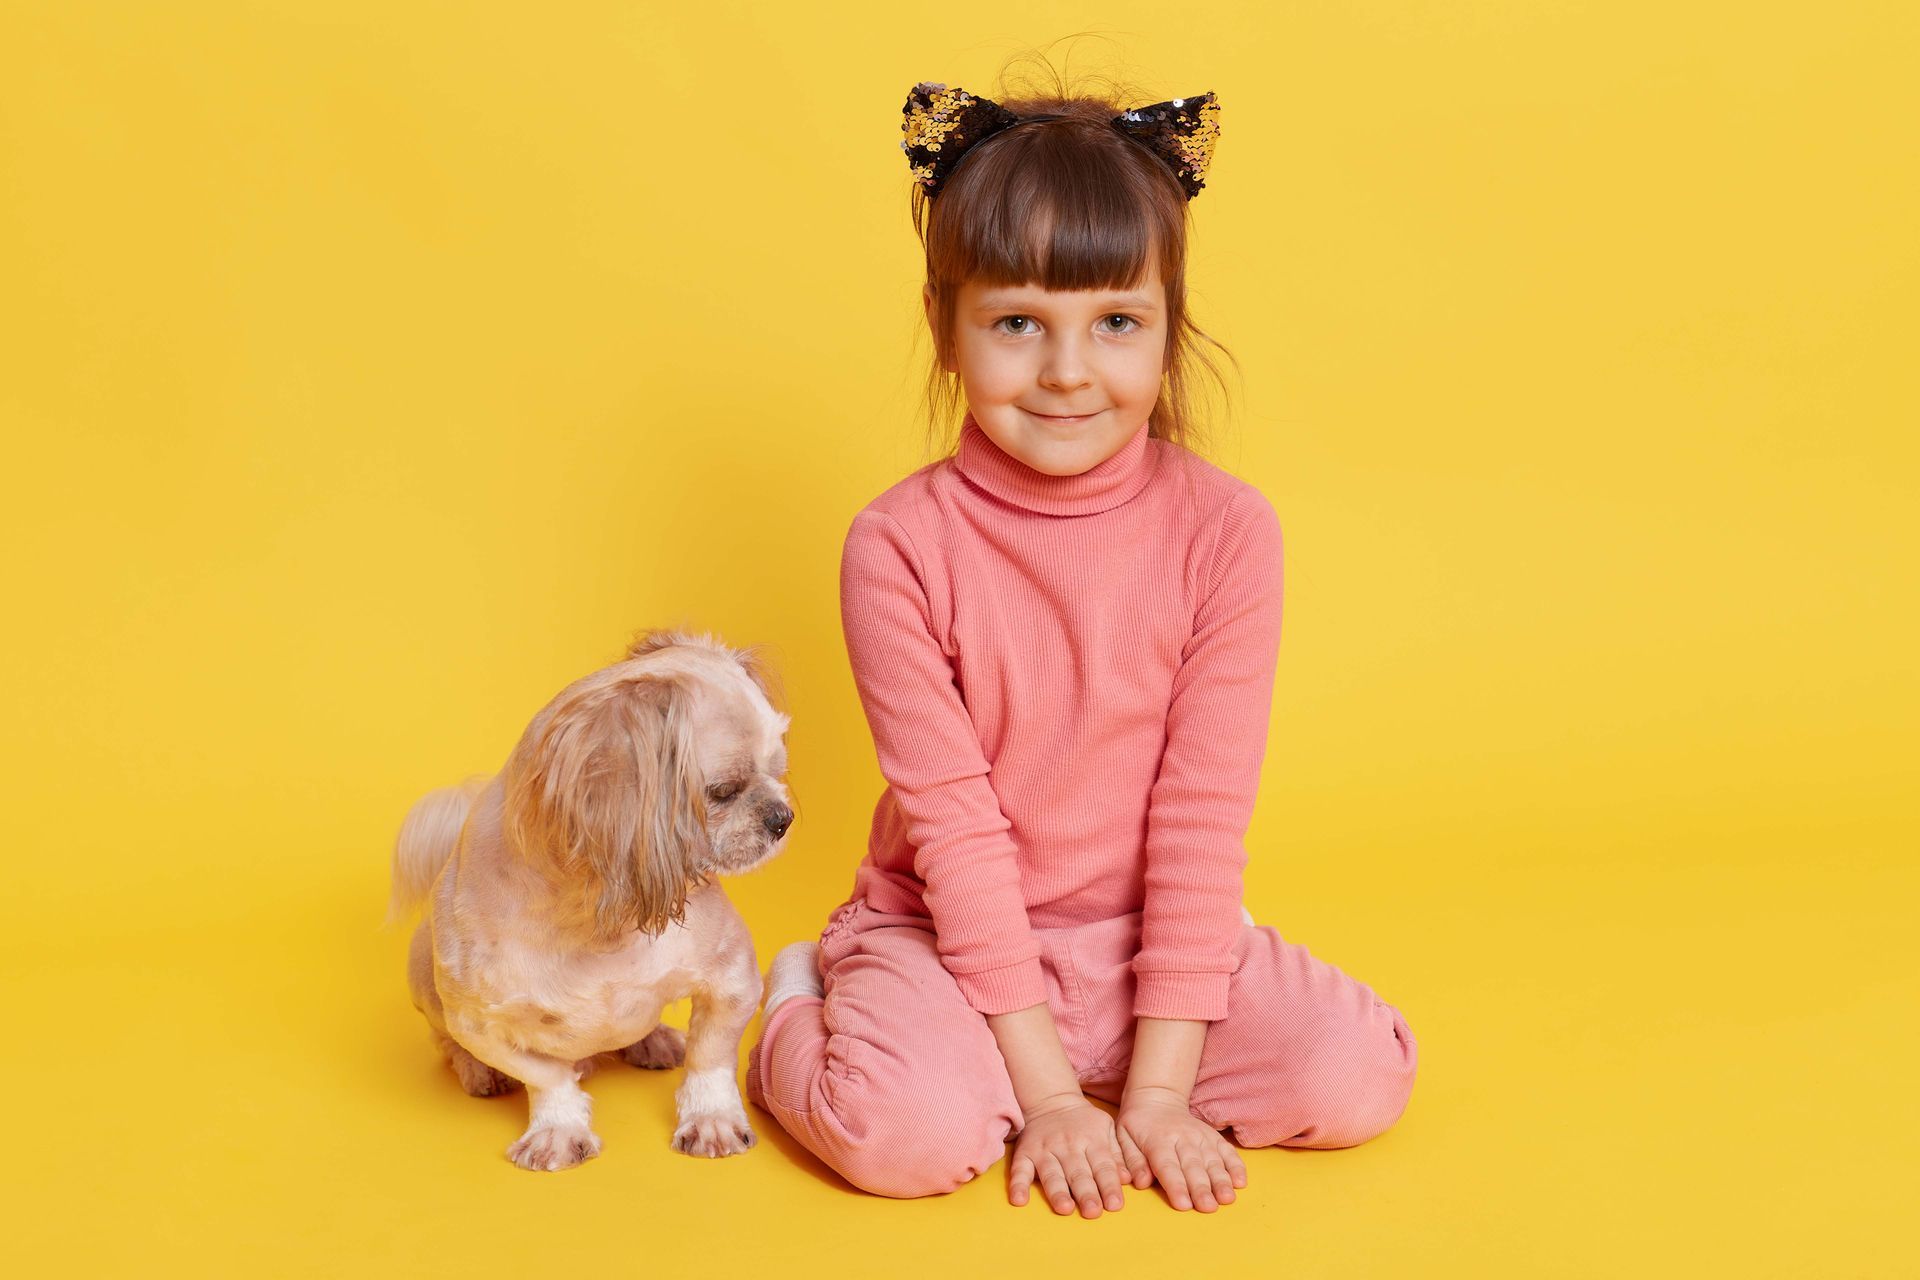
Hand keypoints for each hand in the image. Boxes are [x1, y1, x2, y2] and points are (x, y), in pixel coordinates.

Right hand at [1007, 1093, 1128, 1217]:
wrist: (1052, 1101)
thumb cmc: (1085, 1123)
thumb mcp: (1107, 1129)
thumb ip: (1118, 1154)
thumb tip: (1127, 1179)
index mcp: (1092, 1139)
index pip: (1103, 1165)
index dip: (1109, 1186)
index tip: (1114, 1205)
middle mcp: (1068, 1145)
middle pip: (1078, 1172)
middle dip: (1086, 1193)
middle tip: (1093, 1212)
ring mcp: (1045, 1149)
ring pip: (1052, 1173)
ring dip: (1058, 1192)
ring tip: (1065, 1208)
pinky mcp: (1025, 1153)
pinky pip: (1020, 1170)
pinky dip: (1018, 1185)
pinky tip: (1019, 1200)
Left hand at [1115, 1086, 1246, 1211]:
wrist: (1157, 1099)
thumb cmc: (1137, 1126)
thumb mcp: (1123, 1138)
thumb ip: (1132, 1161)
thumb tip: (1141, 1182)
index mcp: (1157, 1140)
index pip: (1167, 1165)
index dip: (1176, 1185)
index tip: (1183, 1204)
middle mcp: (1182, 1137)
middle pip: (1193, 1166)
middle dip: (1201, 1188)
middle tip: (1208, 1208)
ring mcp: (1200, 1136)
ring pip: (1212, 1160)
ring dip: (1221, 1180)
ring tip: (1227, 1199)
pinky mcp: (1213, 1136)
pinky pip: (1227, 1151)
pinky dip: (1235, 1165)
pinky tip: (1240, 1182)